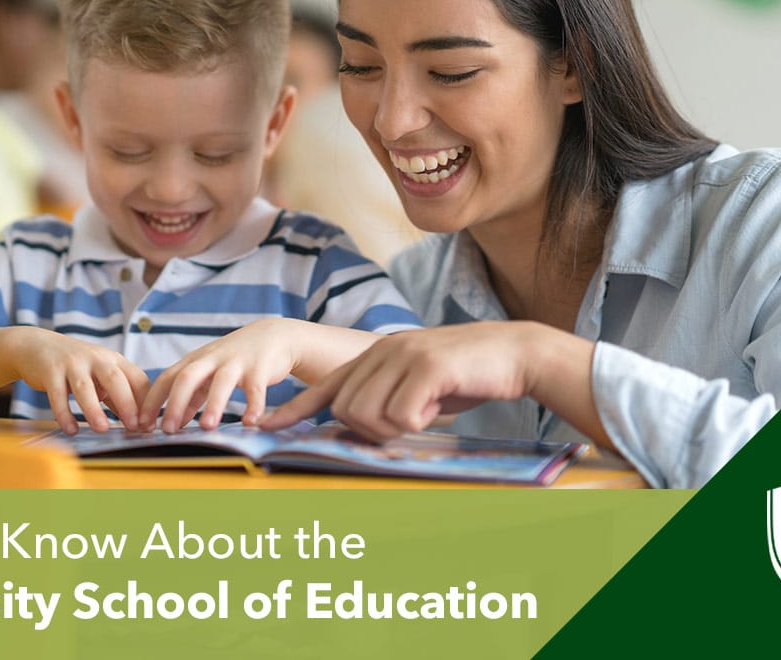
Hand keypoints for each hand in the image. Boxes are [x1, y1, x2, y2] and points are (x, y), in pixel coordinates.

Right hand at [10, 328, 151, 434]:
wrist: (36, 345)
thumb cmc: (75, 365)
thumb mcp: (100, 376)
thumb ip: (116, 397)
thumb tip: (137, 424)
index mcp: (113, 360)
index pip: (137, 379)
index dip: (145, 402)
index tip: (148, 425)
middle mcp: (95, 358)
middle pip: (115, 379)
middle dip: (126, 403)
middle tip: (133, 427)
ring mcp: (72, 363)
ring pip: (85, 387)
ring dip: (94, 409)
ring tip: (102, 429)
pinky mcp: (50, 370)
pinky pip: (57, 394)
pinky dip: (64, 413)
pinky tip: (70, 429)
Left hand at [141, 319, 298, 432]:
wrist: (273, 335)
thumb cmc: (234, 359)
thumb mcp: (209, 373)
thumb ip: (192, 395)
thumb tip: (175, 421)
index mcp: (195, 361)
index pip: (166, 379)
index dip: (152, 401)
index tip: (140, 425)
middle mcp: (212, 359)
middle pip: (187, 377)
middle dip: (174, 403)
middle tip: (166, 430)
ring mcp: (236, 362)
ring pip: (221, 382)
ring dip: (214, 404)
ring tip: (208, 427)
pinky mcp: (260, 368)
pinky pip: (256, 389)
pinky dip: (253, 405)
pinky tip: (250, 423)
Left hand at [261, 323, 542, 441]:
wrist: (514, 353)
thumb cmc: (467, 376)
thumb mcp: (418, 386)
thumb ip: (386, 398)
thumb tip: (358, 425)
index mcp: (375, 355)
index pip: (326, 387)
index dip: (295, 409)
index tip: (265, 426)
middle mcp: (381, 350)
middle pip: (346, 409)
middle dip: (371, 430)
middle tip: (410, 423)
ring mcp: (402, 355)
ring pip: (367, 414)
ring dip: (395, 427)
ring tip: (425, 412)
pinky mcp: (425, 365)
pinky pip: (401, 415)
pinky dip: (419, 422)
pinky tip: (439, 406)